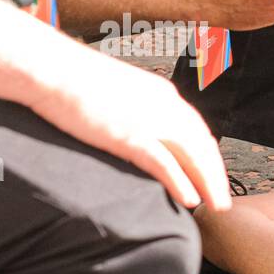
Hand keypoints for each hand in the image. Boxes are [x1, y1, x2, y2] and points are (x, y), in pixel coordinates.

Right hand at [30, 57, 230, 211]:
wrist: (50, 67)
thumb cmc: (74, 78)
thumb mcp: (118, 91)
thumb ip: (136, 108)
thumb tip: (138, 127)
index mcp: (163, 94)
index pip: (198, 130)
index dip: (209, 156)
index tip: (215, 175)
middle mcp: (165, 106)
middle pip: (202, 146)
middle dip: (216, 175)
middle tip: (223, 199)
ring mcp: (149, 120)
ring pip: (192, 157)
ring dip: (208, 184)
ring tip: (217, 206)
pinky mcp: (129, 135)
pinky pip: (164, 163)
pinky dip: (180, 182)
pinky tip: (190, 199)